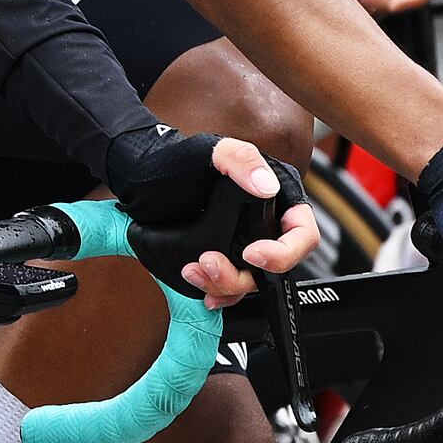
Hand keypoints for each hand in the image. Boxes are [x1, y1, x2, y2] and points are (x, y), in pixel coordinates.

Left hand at [104, 122, 319, 301]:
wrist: (141, 179)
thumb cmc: (178, 159)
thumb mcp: (211, 150)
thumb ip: (241, 159)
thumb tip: (266, 185)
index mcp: (276, 193)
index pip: (302, 231)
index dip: (286, 250)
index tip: (253, 253)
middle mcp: (265, 221)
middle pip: (277, 265)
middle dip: (246, 274)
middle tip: (211, 262)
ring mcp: (243, 242)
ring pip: (251, 281)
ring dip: (225, 284)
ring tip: (194, 271)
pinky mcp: (223, 258)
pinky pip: (230, 287)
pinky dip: (215, 291)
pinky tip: (199, 284)